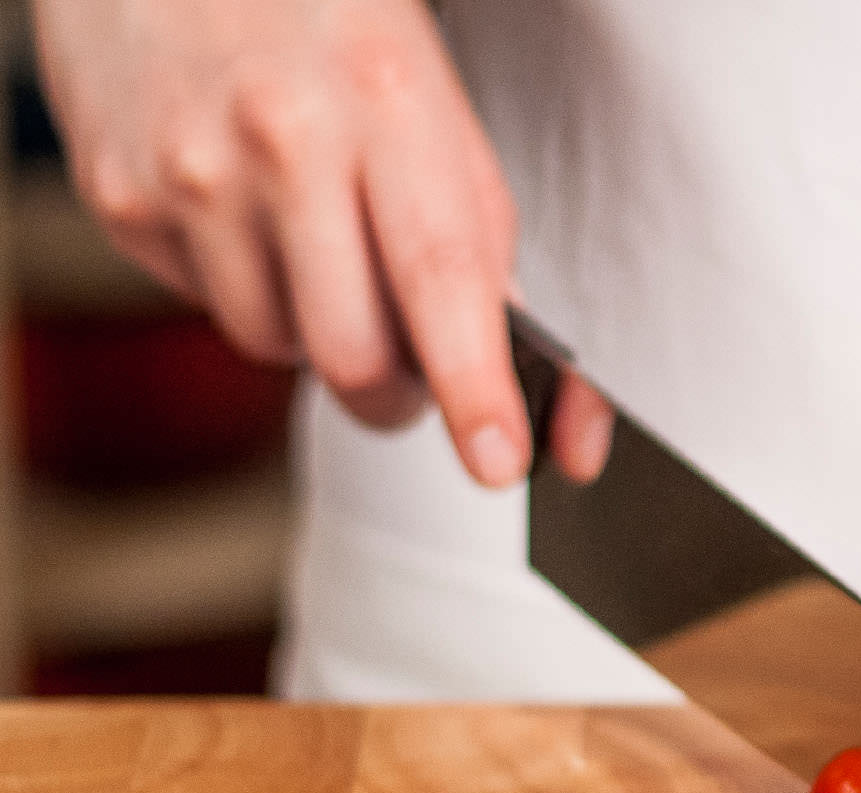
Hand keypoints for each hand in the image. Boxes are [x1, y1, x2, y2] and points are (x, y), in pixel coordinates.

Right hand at [32, 0, 611, 484]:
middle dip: (398, 396)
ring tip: (313, 238)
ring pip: (279, 349)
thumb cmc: (327, 31)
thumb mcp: (430, 106)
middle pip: (354, 356)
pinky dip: (244, 286)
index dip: (474, 387)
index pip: (443, 278)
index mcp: (387, 103)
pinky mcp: (120, 197)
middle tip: (414, 372)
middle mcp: (283, 137)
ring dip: (314, 332)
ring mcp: (191, 169)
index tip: (498, 461)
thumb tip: (519, 378)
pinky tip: (243, 209)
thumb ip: (474, 235)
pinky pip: (209, 310)